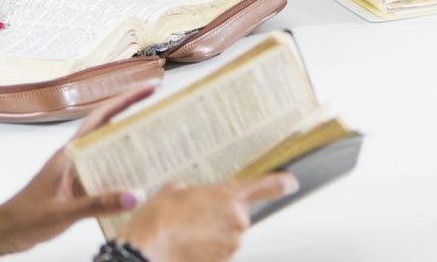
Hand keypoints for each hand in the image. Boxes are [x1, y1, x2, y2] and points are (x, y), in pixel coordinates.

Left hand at [0, 85, 156, 251]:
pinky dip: (123, 168)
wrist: (3, 232)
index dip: (125, 101)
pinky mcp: (77, 185)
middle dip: (135, 115)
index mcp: (69, 154)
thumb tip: (134, 196)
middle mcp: (74, 157)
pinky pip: (105, 170)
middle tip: (161, 112)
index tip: (149, 90)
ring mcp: (75, 170)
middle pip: (109, 127)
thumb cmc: (24, 219)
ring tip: (157, 141)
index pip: (101, 118)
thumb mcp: (63, 212)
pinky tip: (137, 178)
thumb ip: (97, 205)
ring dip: (130, 142)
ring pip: (108, 149)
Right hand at [122, 174, 296, 261]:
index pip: (269, 186)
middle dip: (220, 217)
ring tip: (184, 235)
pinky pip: (218, 253)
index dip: (283, 183)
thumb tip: (192, 197)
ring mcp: (232, 246)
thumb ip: (194, 191)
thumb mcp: (173, 191)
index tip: (291, 183)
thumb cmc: (158, 222)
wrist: (146, 254)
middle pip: (237, 216)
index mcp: (230, 195)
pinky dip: (205, 251)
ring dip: (211, 235)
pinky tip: (185, 248)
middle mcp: (238, 221)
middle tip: (193, 219)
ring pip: (227, 237)